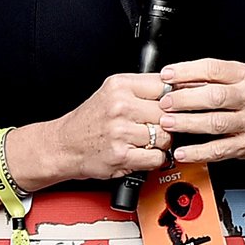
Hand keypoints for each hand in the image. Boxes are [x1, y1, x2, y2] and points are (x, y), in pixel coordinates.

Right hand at [40, 73, 171, 181]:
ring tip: (145, 140)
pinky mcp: (121, 155)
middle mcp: (120, 106)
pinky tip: (141, 153)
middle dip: (168, 122)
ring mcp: (120, 132)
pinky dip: (154, 158)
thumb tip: (180, 87)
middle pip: (169, 113)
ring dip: (161, 143)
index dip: (175, 97)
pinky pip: (157, 157)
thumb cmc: (91, 120)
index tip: (176, 104)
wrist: (64, 146)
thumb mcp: (113, 93)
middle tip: (156, 126)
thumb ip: (143, 89)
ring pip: (166, 136)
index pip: (165, 85)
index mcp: (120, 86)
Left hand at [159, 59, 244, 167]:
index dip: (187, 71)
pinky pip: (220, 149)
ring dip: (188, 123)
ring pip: (216, 123)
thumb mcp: (235, 80)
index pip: (213, 69)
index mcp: (244, 76)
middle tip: (165, 103)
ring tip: (167, 123)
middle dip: (185, 99)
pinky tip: (183, 152)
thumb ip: (207, 79)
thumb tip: (172, 81)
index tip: (167, 75)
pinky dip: (198, 152)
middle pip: (215, 96)